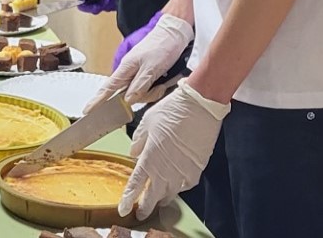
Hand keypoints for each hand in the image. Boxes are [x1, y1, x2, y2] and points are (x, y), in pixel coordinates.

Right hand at [84, 13, 193, 111]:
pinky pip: (146, 88)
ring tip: (163, 83)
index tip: (87, 111)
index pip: (107, 88)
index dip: (97, 100)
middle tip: (158, 89)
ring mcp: (137, 72)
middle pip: (127, 95)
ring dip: (152, 92)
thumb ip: (139, 85)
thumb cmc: (161, 47)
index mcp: (125, 68)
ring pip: (139, 93)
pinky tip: (164, 82)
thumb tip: (127, 100)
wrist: (173, 34)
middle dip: (143, 96)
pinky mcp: (146, 73)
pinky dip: (155, 89)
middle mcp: (128, 71)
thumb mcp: (152, 68)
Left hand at [119, 80, 229, 219]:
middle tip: (139, 213)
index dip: (129, 199)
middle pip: (153, 196)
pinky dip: (177, 188)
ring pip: (169, 194)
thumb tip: (133, 153)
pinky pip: (184, 186)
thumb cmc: (170, 112)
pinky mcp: (196, 171)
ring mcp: (182, 173)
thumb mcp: (147, 122)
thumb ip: (139, 141)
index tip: (123, 209)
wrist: (199, 109)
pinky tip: (174, 186)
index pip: (136, 185)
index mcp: (150, 158)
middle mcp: (165, 170)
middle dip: (145, 206)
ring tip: (155, 201)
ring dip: (160, 198)